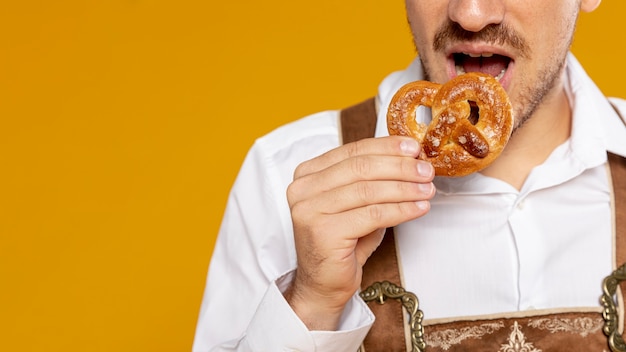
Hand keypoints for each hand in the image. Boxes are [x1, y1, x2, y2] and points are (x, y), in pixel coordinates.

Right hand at [284, 136, 434, 329]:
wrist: (323, 284)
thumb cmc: (341, 243)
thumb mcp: (355, 203)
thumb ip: (372, 180)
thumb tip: (410, 160)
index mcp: (307, 174)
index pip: (352, 151)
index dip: (385, 148)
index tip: (413, 148)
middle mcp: (302, 189)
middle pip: (361, 168)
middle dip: (399, 167)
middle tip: (425, 170)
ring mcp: (310, 210)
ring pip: (368, 190)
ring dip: (404, 189)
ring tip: (427, 189)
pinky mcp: (323, 232)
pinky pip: (372, 214)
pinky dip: (400, 210)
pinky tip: (418, 209)